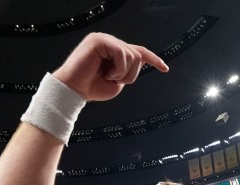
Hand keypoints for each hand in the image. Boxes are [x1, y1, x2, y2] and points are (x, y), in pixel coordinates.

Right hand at [53, 33, 167, 101]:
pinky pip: (122, 54)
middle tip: (114, 81)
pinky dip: (118, 69)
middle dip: (131, 75)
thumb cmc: (92, 88)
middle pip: (138, 56)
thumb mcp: (117, 82)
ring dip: (124, 73)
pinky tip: (106, 73)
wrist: (75, 91)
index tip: (165, 68)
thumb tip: (140, 61)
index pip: (138, 52)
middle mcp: (110, 43)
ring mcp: (105, 39)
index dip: (153, 59)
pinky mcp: (99, 40)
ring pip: (132, 56)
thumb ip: (128, 71)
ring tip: (108, 77)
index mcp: (114, 52)